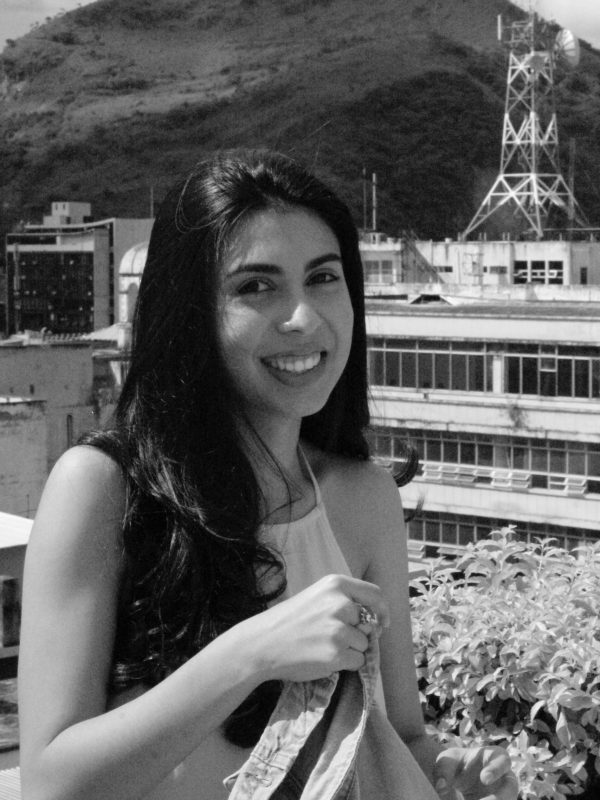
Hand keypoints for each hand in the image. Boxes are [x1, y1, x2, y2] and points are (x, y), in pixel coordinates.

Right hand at [245, 573, 388, 683]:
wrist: (261, 643)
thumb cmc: (288, 621)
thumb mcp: (316, 597)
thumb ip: (342, 602)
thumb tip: (372, 621)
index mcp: (335, 585)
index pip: (374, 594)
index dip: (382, 610)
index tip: (382, 622)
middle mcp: (340, 603)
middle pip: (368, 624)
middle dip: (356, 634)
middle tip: (331, 638)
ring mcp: (339, 629)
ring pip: (363, 645)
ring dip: (350, 650)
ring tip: (323, 648)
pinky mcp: (336, 653)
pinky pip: (357, 661)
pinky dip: (345, 664)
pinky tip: (323, 659)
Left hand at [434, 747, 518, 799]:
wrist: (459, 780)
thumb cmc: (457, 764)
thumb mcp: (447, 761)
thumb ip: (443, 770)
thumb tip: (440, 787)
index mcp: (496, 757)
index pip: (503, 761)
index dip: (496, 769)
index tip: (484, 779)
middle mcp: (505, 778)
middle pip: (510, 789)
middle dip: (499, 798)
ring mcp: (505, 795)